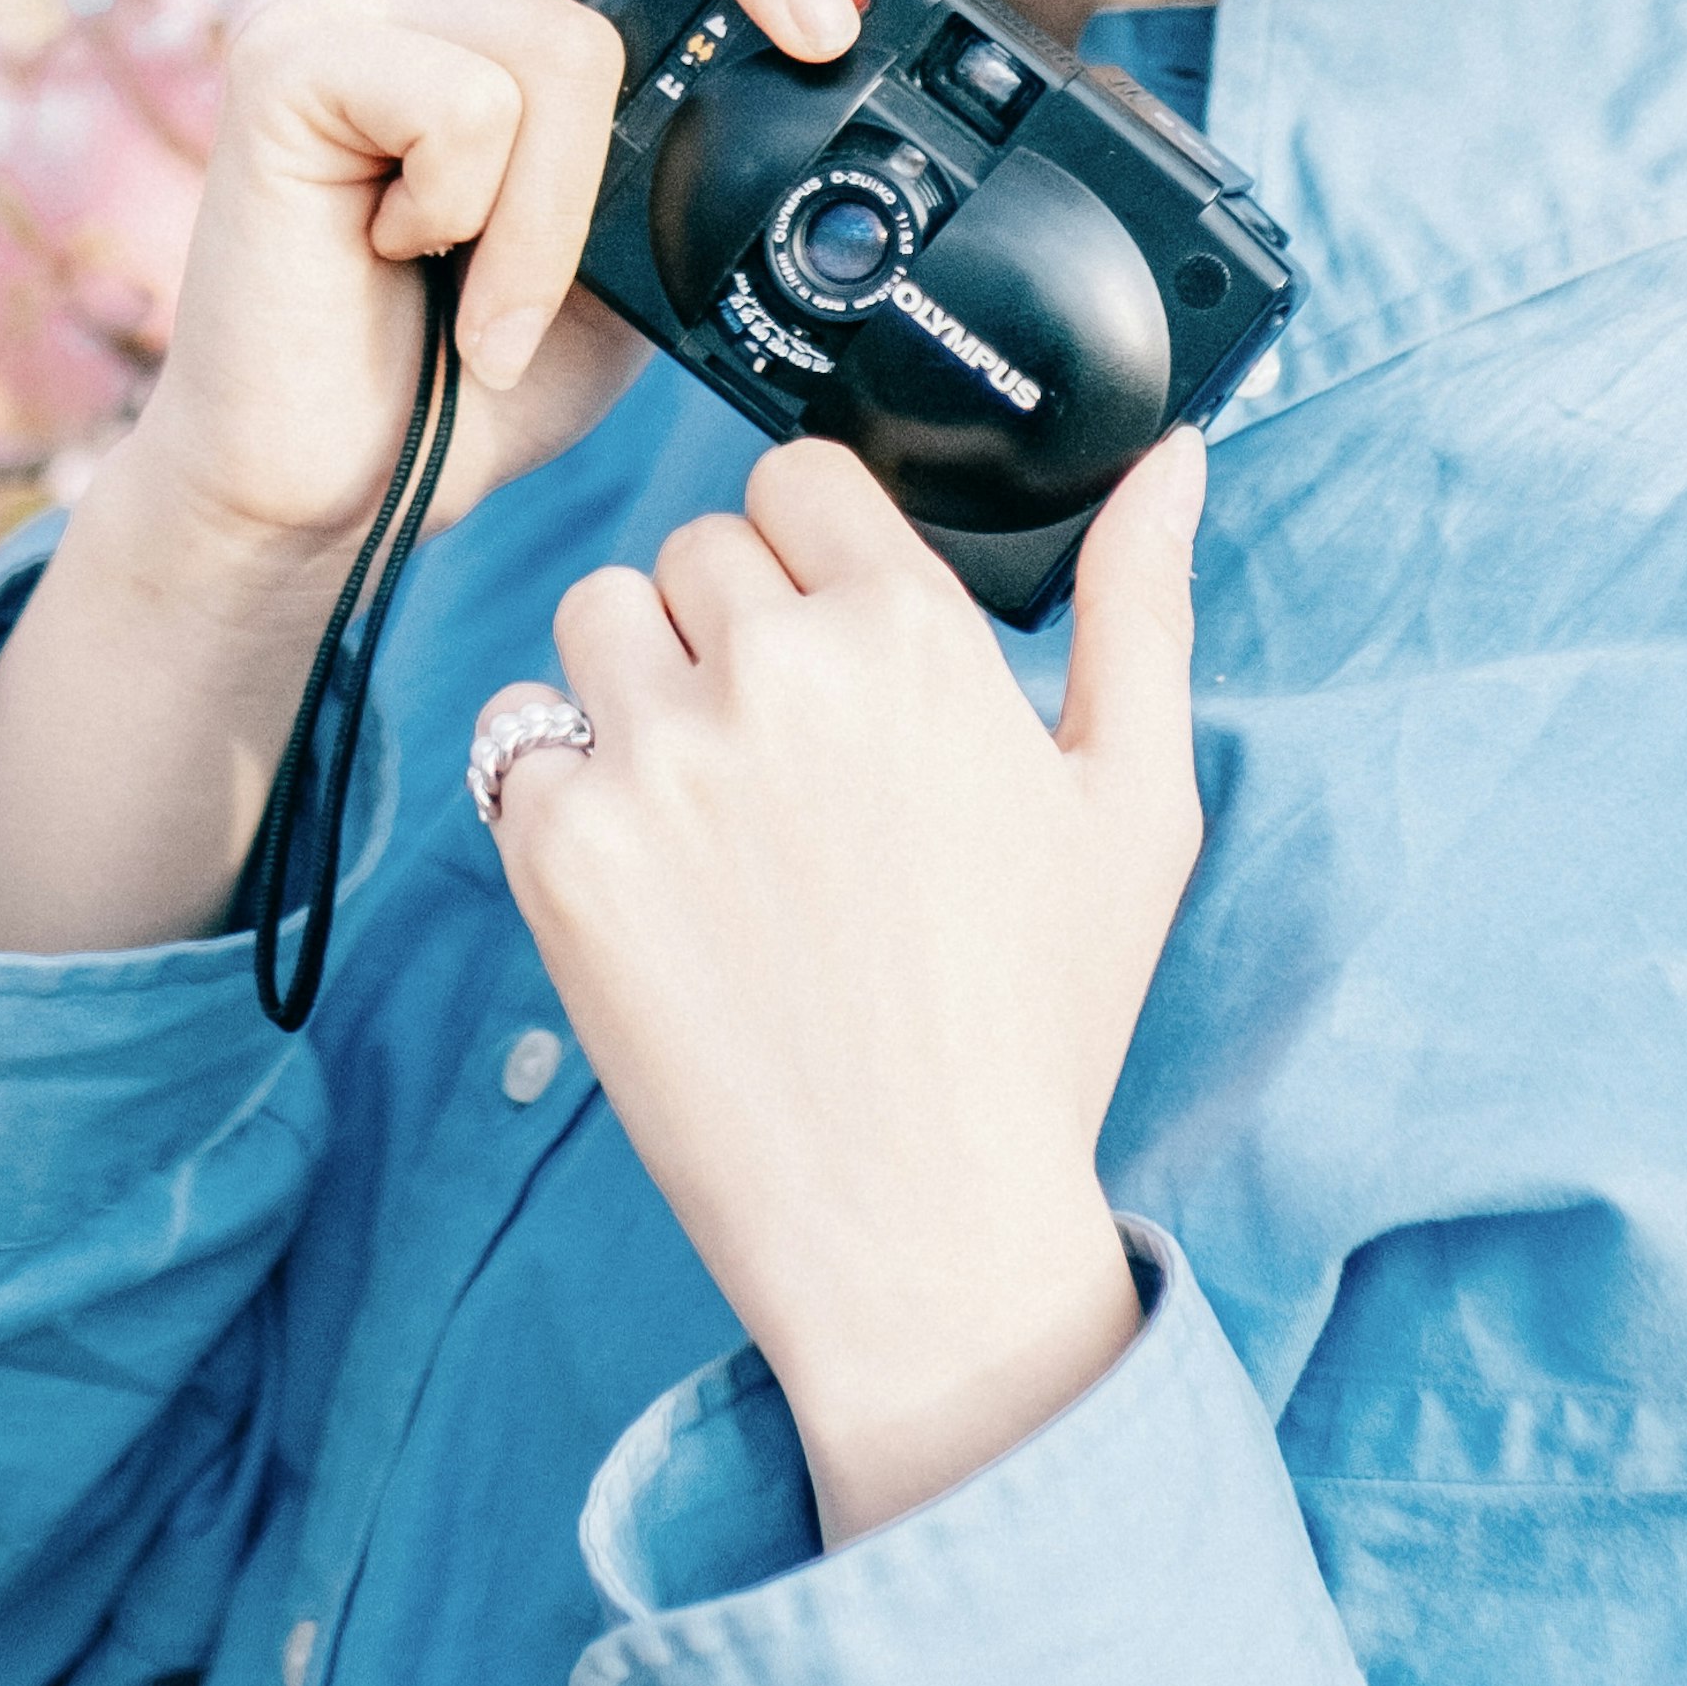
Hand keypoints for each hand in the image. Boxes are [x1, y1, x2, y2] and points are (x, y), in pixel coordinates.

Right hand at [115, 0, 961, 585]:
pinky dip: (493, 232)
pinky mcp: (285, 53)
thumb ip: (730, 113)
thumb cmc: (489, 349)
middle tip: (828, 41)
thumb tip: (903, 73)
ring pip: (569, 38)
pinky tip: (418, 271)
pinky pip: (472, 107)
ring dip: (573, 216)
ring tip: (511, 309)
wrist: (334, 485)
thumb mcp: (662, 215)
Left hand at [493, 426, 1209, 1543]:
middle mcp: (775, 668)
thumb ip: (1139, 606)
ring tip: (707, 808)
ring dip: (636, 683)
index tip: (839, 656)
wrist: (917, 1227)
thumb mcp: (1133, 806)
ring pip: (595, 616)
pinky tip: (646, 879)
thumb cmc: (1039, 1020)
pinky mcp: (561, 852)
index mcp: (912, 632)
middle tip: (788, 768)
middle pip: (696, 547)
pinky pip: (516, 737)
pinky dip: (562, 791)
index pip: (800, 479)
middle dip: (734, 631)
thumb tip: (1170, 458)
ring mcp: (656, 758)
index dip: (818, 564)